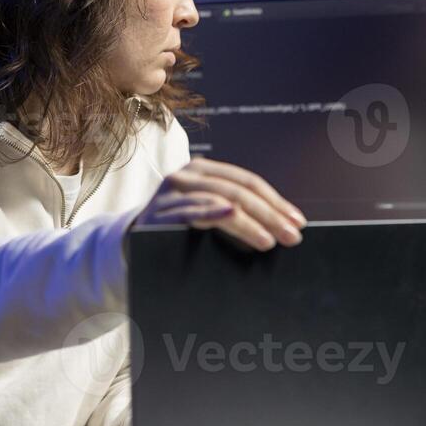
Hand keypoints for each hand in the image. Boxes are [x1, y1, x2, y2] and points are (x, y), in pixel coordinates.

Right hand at [134, 157, 305, 250]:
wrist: (127, 253)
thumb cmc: (175, 237)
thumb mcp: (206, 217)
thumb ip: (233, 215)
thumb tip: (281, 229)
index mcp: (203, 172)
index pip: (248, 182)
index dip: (276, 202)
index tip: (298, 222)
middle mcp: (187, 176)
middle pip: (238, 191)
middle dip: (270, 214)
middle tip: (291, 236)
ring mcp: (172, 193)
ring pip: (220, 200)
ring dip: (249, 221)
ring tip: (269, 240)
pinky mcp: (159, 213)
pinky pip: (191, 211)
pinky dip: (213, 212)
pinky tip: (231, 215)